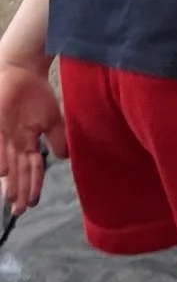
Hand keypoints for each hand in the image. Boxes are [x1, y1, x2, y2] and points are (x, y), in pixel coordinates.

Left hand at [0, 60, 62, 222]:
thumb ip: (57, 139)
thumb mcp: (51, 119)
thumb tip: (65, 159)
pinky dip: (0, 160)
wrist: (21, 71)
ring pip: (7, 163)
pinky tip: (2, 174)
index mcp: (27, 143)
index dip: (32, 186)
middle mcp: (14, 144)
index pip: (31, 169)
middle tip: (19, 211)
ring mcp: (4, 135)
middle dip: (18, 191)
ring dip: (9, 182)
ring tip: (10, 198)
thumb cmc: (35, 94)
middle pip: (18, 172)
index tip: (32, 204)